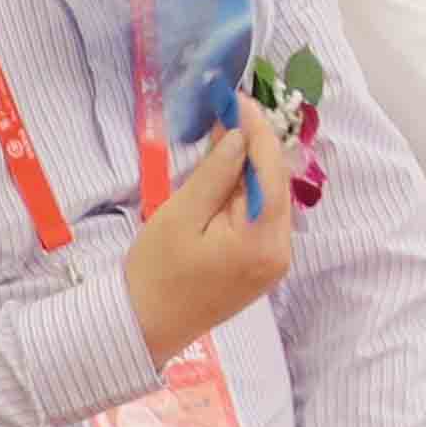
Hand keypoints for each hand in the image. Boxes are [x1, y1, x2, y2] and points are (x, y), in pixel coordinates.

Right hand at [118, 119, 299, 358]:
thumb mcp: (181, 215)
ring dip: (250, 167)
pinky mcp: (263, 265)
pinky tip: (226, 175)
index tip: (237, 99)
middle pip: (275, 183)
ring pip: (270, 198)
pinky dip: (247, 192)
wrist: (145, 327)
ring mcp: (275, 261)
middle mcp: (280, 251)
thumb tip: (240, 136)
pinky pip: (262, 216)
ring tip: (223, 136)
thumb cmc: (155, 272)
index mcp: (262, 240)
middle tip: (228, 112)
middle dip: (254, 145)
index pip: (270, 171)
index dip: (256, 131)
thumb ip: (215, 174)